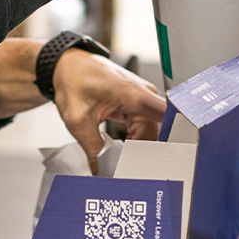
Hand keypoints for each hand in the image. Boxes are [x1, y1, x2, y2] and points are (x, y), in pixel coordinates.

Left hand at [52, 49, 164, 173]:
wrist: (67, 66)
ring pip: (150, 134)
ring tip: (121, 163)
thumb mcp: (78, 120)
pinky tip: (121, 151)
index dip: (171, 141)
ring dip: (137, 149)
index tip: (160, 161)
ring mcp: (142, 100)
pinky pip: (142, 129)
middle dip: (145, 154)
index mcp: (136, 95)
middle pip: (158, 133)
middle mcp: (145, 96)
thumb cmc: (73, 80)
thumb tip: (103, 172)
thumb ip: (94, 149)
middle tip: (128, 171)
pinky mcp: (136, 105)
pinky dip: (133, 142)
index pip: (170, 120)